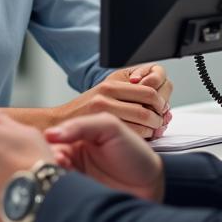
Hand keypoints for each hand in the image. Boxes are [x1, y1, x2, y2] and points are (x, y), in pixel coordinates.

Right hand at [45, 113, 163, 201]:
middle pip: (45, 156)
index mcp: (75, 136)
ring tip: (65, 171)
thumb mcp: (110, 127)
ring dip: (53, 173)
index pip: (51, 136)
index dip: (48, 140)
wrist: (150, 186)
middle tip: (60, 161)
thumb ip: (81, 125)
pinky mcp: (74, 195)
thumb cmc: (134, 154)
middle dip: (48, 158)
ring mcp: (70, 176)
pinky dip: (59, 189)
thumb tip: (50, 134)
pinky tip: (69, 185)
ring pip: (49, 174)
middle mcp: (69, 156)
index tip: (52, 142)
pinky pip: (58, 192)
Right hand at [53, 65, 172, 138]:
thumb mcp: (105, 95)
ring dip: (153, 128)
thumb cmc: (85, 113)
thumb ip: (129, 94)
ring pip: (144, 118)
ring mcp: (104, 106)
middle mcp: (108, 91)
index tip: (161, 109)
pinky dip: (143, 137)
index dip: (161, 101)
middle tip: (159, 122)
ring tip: (152, 131)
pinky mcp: (101, 122)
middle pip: (149, 102)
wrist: (60, 124)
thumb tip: (160, 103)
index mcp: (112, 83)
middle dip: (159, 115)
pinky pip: (134, 131)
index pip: (149, 88)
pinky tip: (141, 138)